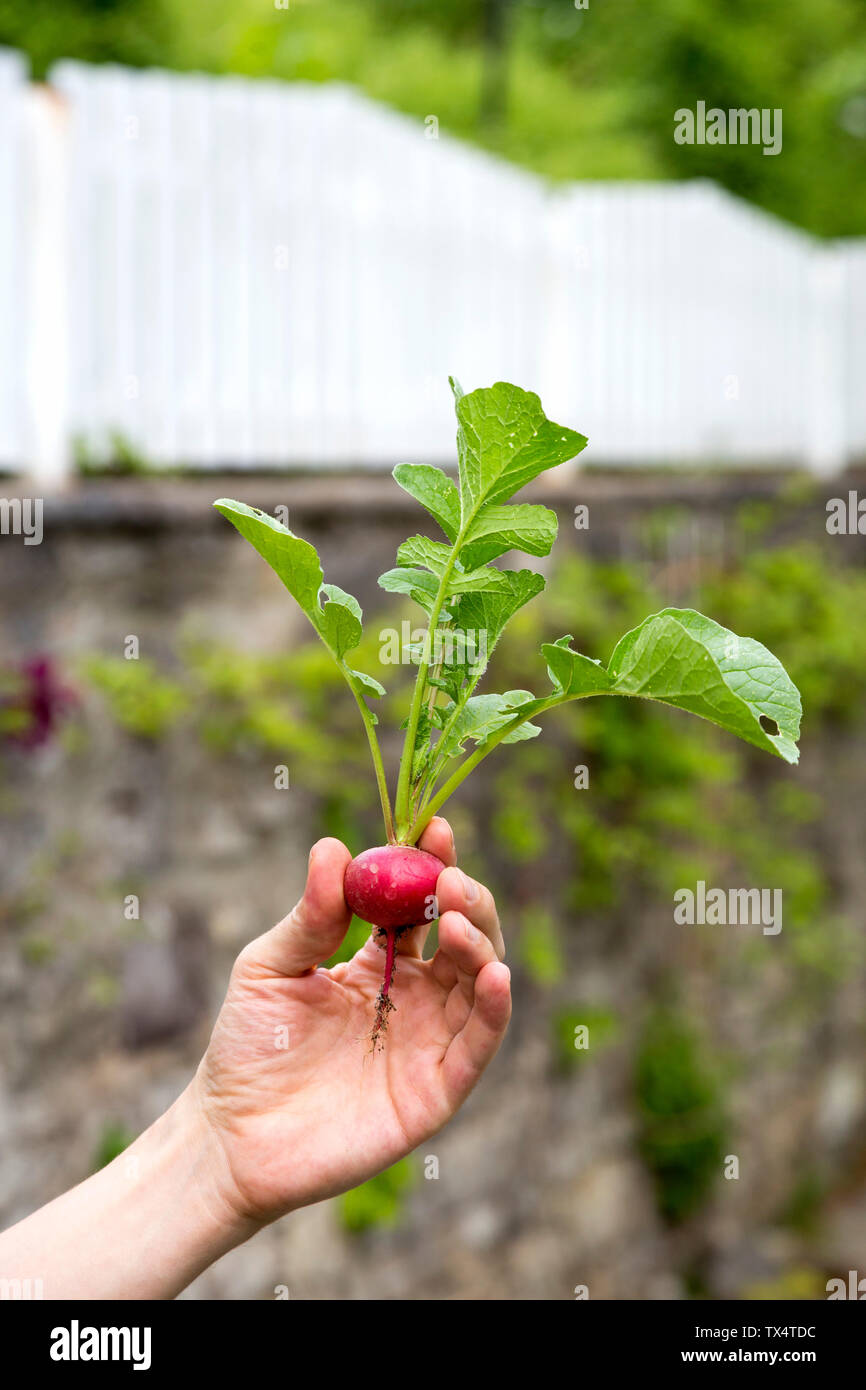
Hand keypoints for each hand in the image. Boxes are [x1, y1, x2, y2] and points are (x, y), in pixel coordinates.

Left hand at [192, 817, 510, 1224]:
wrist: (230, 1135)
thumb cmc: (248, 1046)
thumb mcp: (271, 966)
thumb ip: (310, 916)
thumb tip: (332, 847)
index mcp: (379, 963)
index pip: (421, 906)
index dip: (433, 865)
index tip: (433, 829)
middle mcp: (415, 998)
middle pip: (464, 939)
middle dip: (467, 903)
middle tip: (450, 880)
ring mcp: (429, 1043)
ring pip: (479, 984)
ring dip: (481, 946)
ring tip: (458, 920)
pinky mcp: (436, 1091)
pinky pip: (479, 1045)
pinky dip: (496, 1009)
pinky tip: (494, 975)